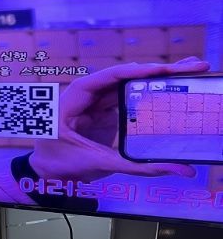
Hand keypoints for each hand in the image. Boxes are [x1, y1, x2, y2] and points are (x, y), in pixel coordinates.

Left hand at [28, 58, 209, 181]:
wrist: (44, 173)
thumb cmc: (58, 163)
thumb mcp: (98, 163)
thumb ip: (138, 166)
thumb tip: (178, 170)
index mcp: (73, 99)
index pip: (107, 78)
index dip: (136, 72)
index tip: (163, 70)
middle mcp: (86, 96)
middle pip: (125, 77)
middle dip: (159, 71)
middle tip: (194, 65)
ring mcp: (96, 103)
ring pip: (129, 86)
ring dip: (158, 79)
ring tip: (191, 71)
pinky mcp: (105, 113)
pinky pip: (128, 100)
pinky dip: (149, 94)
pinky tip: (173, 88)